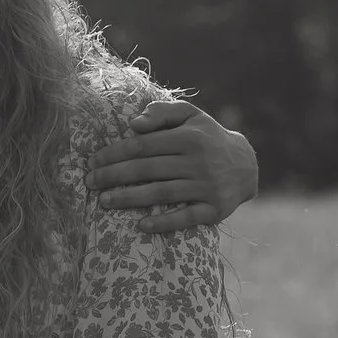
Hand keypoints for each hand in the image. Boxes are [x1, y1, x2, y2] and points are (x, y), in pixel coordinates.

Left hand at [85, 98, 259, 233]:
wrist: (247, 165)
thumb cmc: (207, 137)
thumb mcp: (190, 116)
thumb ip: (162, 113)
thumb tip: (134, 124)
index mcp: (188, 137)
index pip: (142, 146)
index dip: (114, 154)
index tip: (93, 161)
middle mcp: (198, 162)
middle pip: (147, 169)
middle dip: (114, 176)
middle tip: (90, 182)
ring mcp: (207, 187)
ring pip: (161, 193)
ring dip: (130, 199)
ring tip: (104, 201)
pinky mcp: (215, 210)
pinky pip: (185, 218)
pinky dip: (164, 222)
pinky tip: (142, 225)